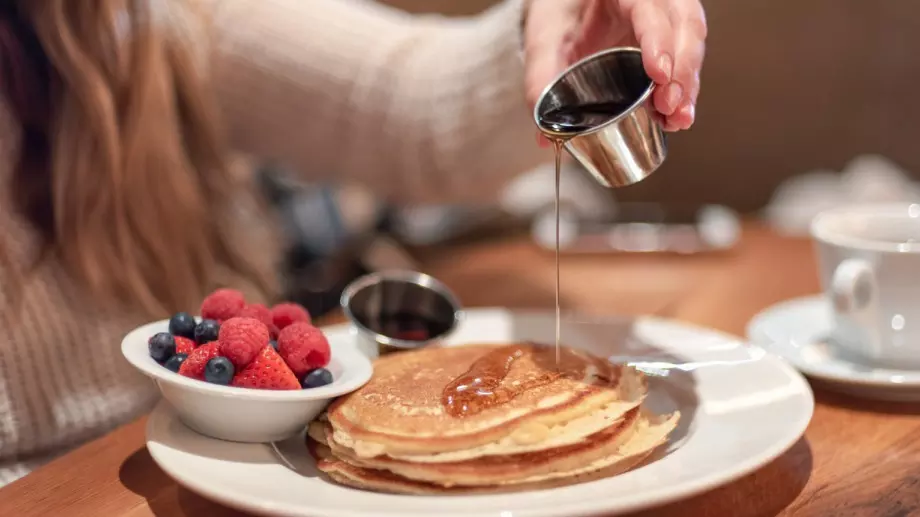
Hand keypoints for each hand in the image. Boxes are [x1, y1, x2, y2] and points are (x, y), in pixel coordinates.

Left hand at [523, 0, 705, 131]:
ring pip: (692, 40)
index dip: (659, 39)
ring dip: (688, 82)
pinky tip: (675, 116)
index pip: (649, 7)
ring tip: (677, 119)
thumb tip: (544, 134)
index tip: (659, 74)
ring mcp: (664, 16)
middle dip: (682, 69)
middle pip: (683, 23)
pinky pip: (685, 57)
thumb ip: (541, 76)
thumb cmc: (558, 14)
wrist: (566, 8)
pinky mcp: (668, 38)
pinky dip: (683, 87)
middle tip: (669, 107)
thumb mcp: (544, 39)